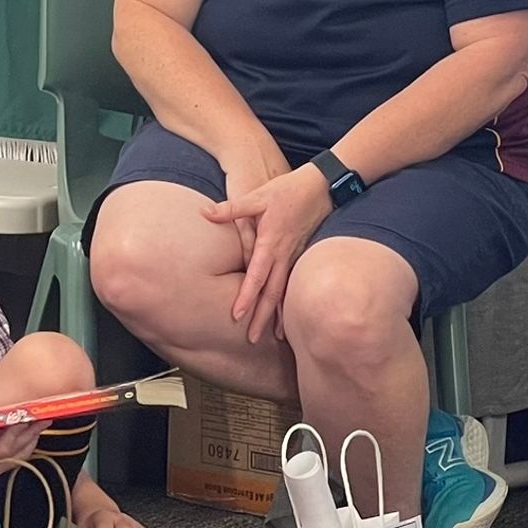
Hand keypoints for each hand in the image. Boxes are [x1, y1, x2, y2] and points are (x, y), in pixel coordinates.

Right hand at [0, 408, 42, 482]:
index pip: (7, 443)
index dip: (21, 430)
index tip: (31, 416)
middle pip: (18, 450)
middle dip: (33, 432)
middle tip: (45, 418)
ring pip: (18, 457)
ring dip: (31, 442)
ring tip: (40, 427)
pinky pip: (13, 461)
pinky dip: (23, 450)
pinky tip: (27, 441)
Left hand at [204, 165, 332, 343]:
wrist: (321, 187)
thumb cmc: (287, 191)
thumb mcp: (257, 196)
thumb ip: (232, 209)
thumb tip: (206, 213)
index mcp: (271, 243)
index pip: (257, 277)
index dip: (247, 297)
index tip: (237, 316)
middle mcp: (284, 255)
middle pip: (272, 293)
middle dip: (262, 318)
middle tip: (253, 340)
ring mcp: (295, 257)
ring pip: (285, 292)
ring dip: (280, 316)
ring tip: (275, 338)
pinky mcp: (301, 256)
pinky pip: (294, 284)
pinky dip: (290, 303)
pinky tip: (289, 315)